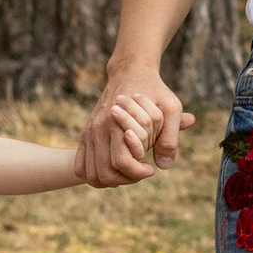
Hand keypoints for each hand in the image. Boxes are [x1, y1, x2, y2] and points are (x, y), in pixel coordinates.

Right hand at [77, 65, 191, 186]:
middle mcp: (98, 129)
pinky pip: (81, 167)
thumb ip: (170, 138)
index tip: (151, 168)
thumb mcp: (171, 109)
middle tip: (141, 171)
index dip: (138, 173)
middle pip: (105, 174)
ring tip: (129, 172)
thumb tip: (163, 166)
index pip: (121, 162)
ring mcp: (88, 133)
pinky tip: (114, 170)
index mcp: (117, 123)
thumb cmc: (155, 91)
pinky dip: (95, 176)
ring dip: (111, 181)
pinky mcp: (85, 135)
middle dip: (126, 179)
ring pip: (91, 175)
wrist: (130, 72)